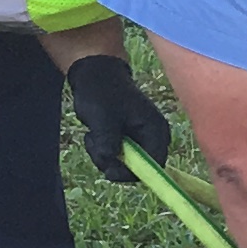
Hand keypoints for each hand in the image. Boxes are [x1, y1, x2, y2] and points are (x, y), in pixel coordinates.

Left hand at [66, 52, 170, 182]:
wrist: (94, 74)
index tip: (108, 171)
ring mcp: (141, 139)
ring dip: (104, 156)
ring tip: (91, 136)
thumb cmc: (101, 92)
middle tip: (94, 145)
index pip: (155, 166)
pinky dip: (103, 150)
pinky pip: (118, 156)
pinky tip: (94, 135)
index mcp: (156, 131)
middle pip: (138, 168)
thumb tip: (110, 167)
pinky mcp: (129, 139)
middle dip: (113, 163)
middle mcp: (153, 138)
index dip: (132, 174)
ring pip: (124, 164)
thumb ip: (108, 144)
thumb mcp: (102, 119)